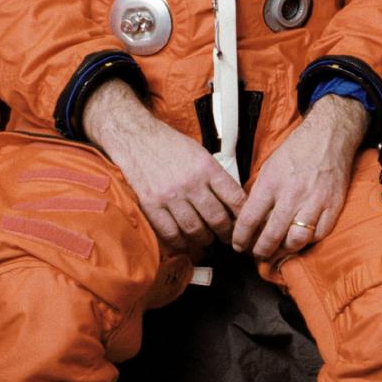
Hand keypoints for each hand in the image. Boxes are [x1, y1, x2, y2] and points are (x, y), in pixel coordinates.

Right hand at [81, 79, 244, 250]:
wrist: (137, 138)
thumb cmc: (171, 146)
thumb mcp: (201, 154)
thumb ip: (215, 176)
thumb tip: (233, 201)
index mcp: (207, 168)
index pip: (235, 198)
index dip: (243, 216)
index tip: (244, 224)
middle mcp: (191, 183)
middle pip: (217, 218)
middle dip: (226, 232)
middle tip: (228, 238)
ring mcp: (170, 196)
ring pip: (195, 229)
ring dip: (204, 239)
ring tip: (208, 240)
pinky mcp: (151, 205)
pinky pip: (170, 232)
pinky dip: (180, 242)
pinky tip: (185, 243)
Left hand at [233, 95, 368, 260]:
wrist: (329, 136)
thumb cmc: (296, 150)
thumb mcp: (270, 167)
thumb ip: (260, 193)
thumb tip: (250, 219)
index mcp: (272, 182)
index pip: (249, 219)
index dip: (240, 238)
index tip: (238, 245)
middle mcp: (292, 194)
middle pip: (272, 235)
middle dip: (261, 251)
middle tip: (257, 255)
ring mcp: (315, 201)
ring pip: (297, 239)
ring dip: (285, 250)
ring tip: (279, 250)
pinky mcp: (333, 204)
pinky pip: (319, 233)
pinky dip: (309, 240)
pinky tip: (301, 237)